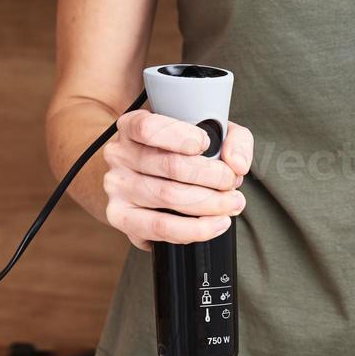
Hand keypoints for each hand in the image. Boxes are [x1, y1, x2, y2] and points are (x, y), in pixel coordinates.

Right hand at [102, 109, 253, 249]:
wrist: (145, 179)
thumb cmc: (179, 154)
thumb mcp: (207, 133)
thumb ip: (232, 139)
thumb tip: (237, 163)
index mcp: (131, 126)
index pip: (149, 128)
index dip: (182, 136)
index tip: (207, 144)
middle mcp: (119, 156)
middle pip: (170, 166)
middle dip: (213, 176)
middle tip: (233, 182)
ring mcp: (117, 188)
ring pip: (169, 197)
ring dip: (210, 203)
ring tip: (233, 203)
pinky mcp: (121, 218)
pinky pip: (161, 228)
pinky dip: (195, 229)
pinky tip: (215, 224)